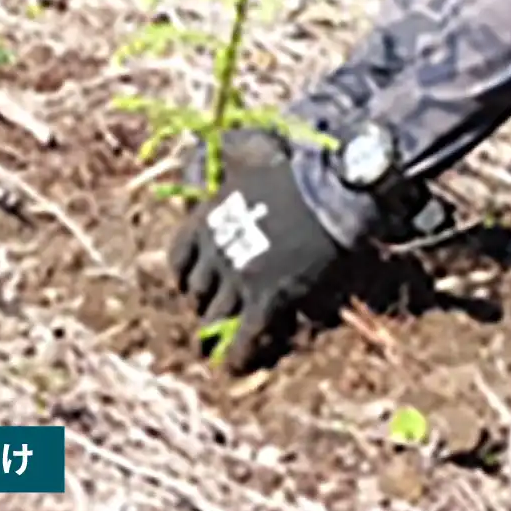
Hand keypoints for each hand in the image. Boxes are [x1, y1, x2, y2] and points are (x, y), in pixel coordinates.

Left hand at [169, 128, 343, 371]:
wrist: (331, 188)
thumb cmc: (297, 168)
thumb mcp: (250, 154)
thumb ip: (225, 158)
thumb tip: (203, 144)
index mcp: (206, 217)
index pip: (179, 256)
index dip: (185, 276)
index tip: (192, 285)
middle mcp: (215, 249)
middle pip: (199, 290)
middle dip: (205, 303)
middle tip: (214, 315)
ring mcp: (238, 275)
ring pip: (216, 315)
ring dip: (216, 333)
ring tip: (217, 348)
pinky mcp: (266, 297)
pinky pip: (243, 335)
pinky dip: (236, 354)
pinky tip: (234, 367)